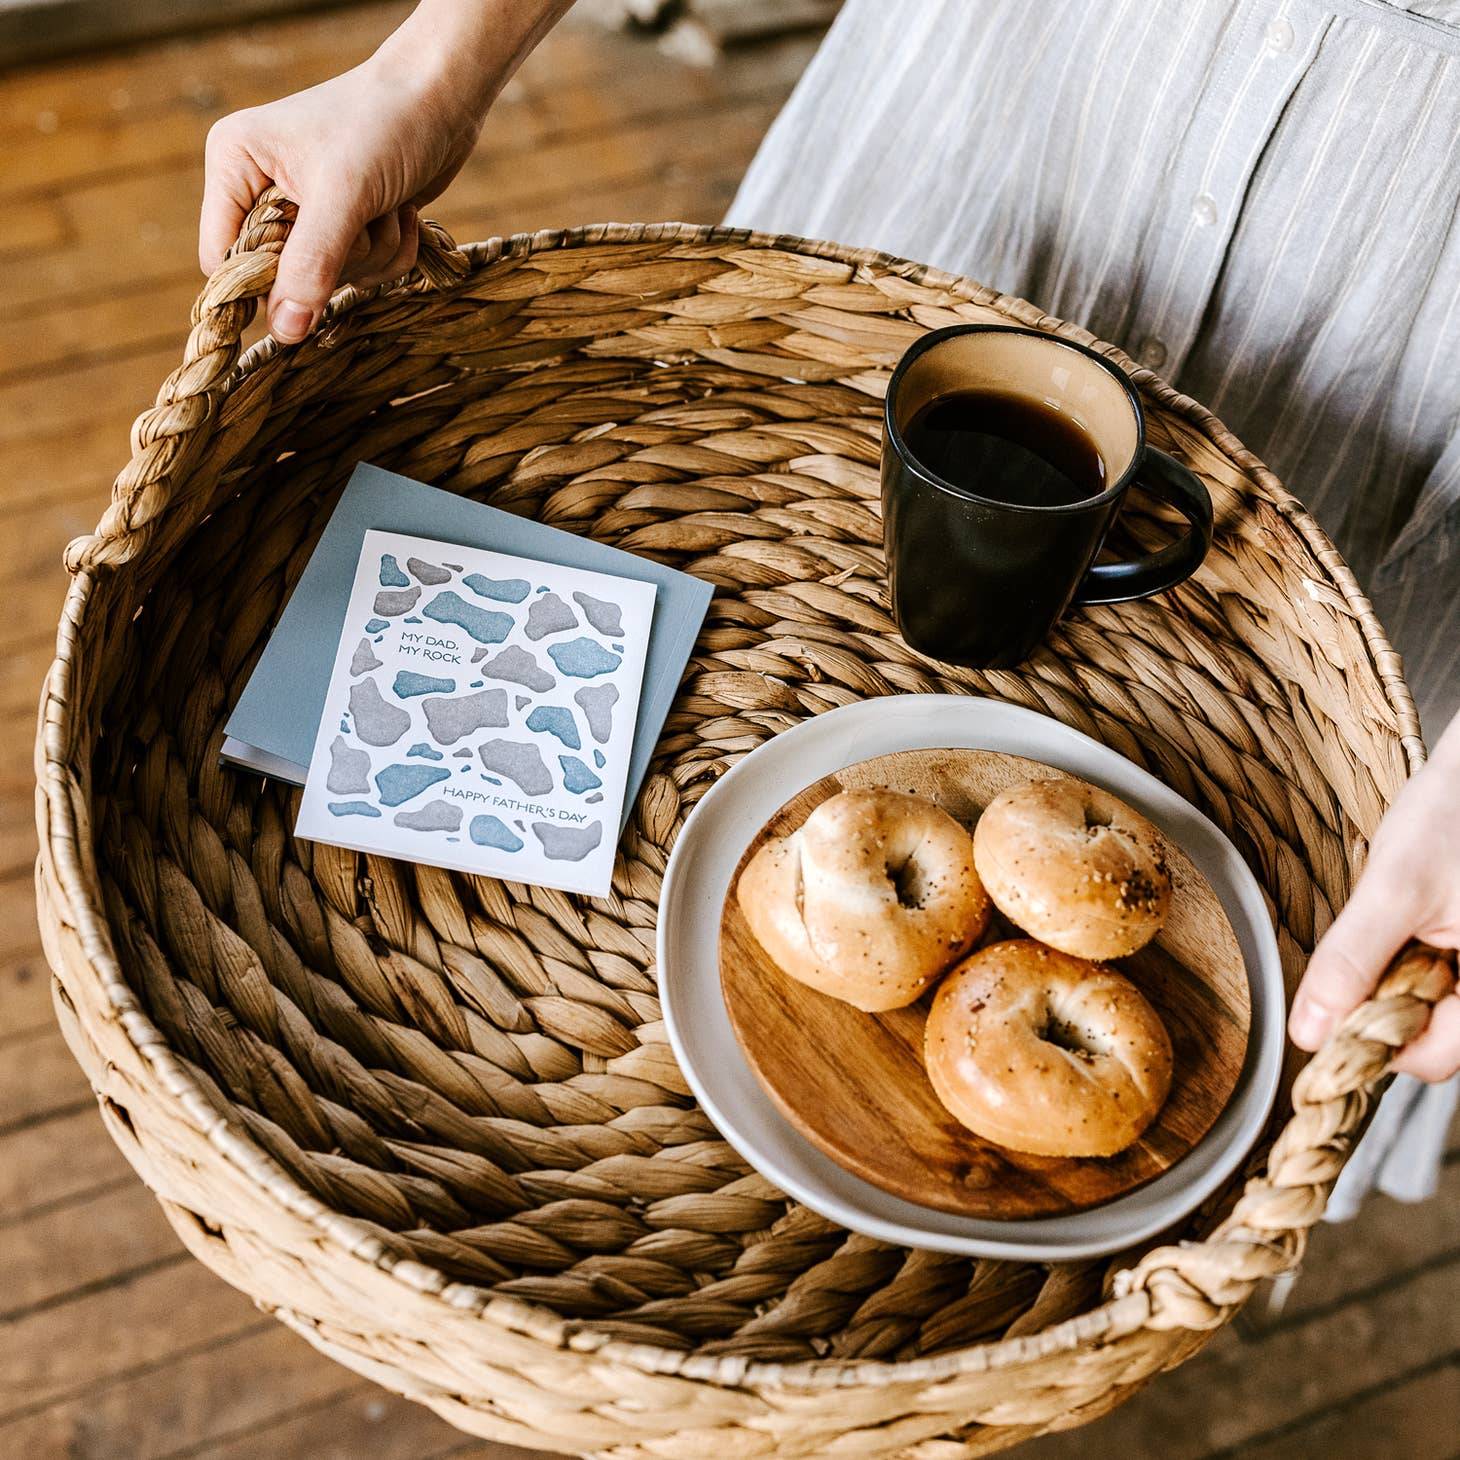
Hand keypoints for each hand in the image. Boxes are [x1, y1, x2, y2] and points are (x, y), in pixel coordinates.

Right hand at [199, 0, 573, 342]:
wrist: (444, 96)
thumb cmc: (385, 125)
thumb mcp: (343, 196)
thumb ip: (310, 265)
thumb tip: (284, 333)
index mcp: (234, 166)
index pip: (223, 259)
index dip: (261, 286)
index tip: (304, 290)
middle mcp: (261, 188)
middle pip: (282, 279)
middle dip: (337, 260)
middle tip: (361, 217)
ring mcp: (307, 210)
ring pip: (330, 280)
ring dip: (372, 254)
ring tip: (385, 205)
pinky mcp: (348, 225)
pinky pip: (364, 273)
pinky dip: (390, 251)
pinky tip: (401, 211)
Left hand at [1289, 711, 1459, 1079]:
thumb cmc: (1452, 814)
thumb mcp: (1392, 887)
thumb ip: (1351, 961)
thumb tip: (1309, 1032)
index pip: (1431, 1059)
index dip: (1371, 1043)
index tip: (1327, 1011)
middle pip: (1434, 1039)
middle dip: (1385, 1006)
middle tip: (1372, 947)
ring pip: (1433, 1011)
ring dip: (1397, 985)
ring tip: (1396, 927)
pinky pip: (1441, 982)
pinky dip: (1412, 965)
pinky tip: (1409, 926)